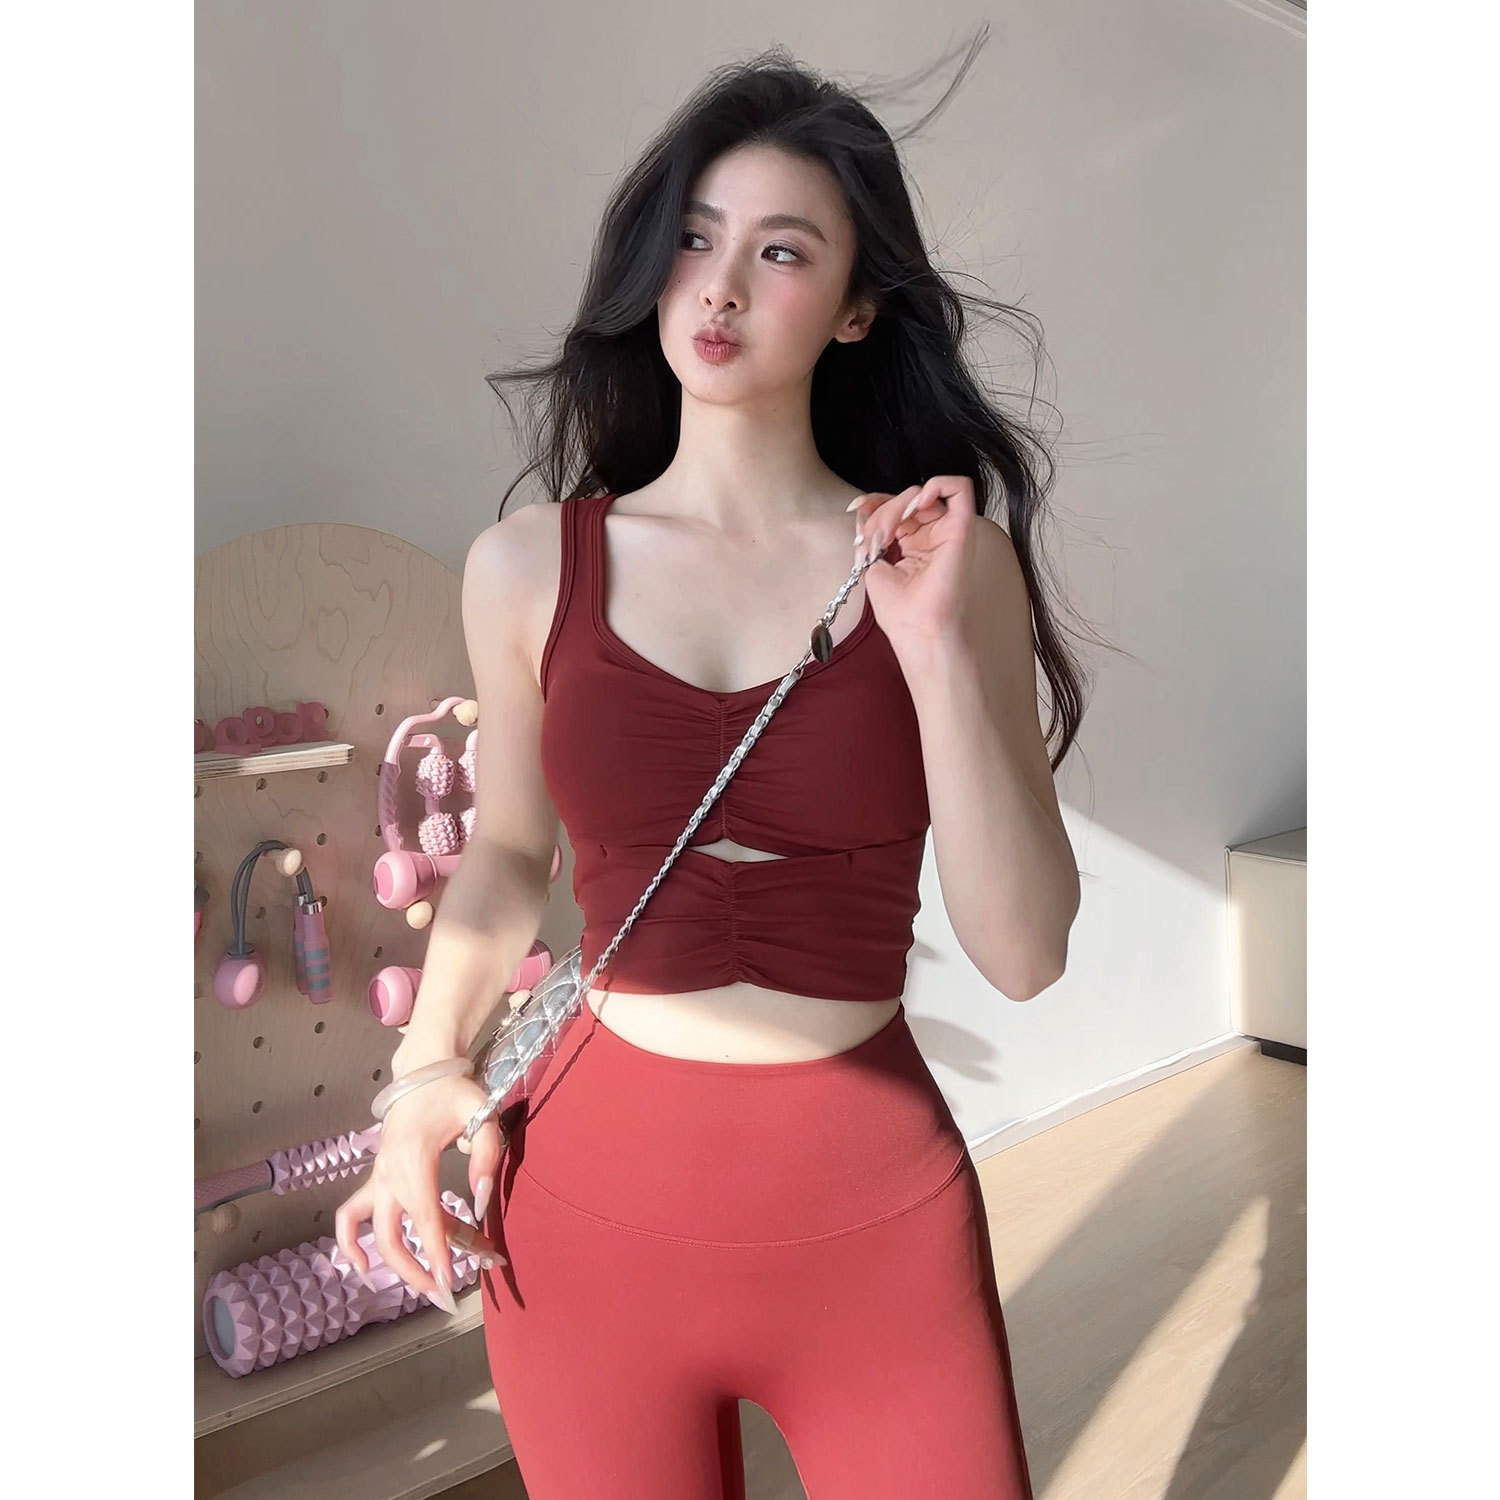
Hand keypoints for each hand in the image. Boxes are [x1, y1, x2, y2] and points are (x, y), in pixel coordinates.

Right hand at [334, 1071, 506, 1312]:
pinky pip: (350, 1216)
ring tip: (424, 1285)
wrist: (424, 1070)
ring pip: (374, 1233)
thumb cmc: (456, 1093)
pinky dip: (350, 1243)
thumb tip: (482, 1202)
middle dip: (419, 1270)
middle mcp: (388, 1174)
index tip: (451, 1283)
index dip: (438, 1253)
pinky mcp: (375, 1179)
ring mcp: (377, 1177)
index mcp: (413, 1159)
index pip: (425, 1217)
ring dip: (395, 1264)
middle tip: (449, 1292)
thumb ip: (486, 1157)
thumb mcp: (482, 1115)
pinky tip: (361, 1266)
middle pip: (393, 1236)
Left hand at [849, 475, 978, 656]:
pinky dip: (936, 486)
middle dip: (881, 510)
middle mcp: (933, 535)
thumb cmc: (900, 611)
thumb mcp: (873, 566)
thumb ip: (871, 534)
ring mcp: (948, 531)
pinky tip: (915, 507)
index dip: (875, 502)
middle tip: (873, 538)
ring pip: (923, 493)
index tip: (855, 508)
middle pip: (906, 499)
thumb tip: (862, 509)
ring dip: (897, 506)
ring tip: (887, 534)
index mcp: (914, 543)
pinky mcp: (962, 529)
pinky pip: (959, 488)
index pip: (896, 507)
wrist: (918, 630)